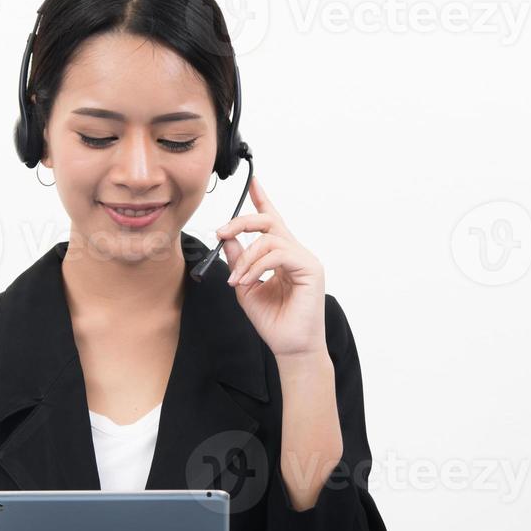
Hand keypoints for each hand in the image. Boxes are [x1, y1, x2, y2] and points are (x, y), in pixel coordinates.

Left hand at [215, 174, 326, 359]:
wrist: (290, 348)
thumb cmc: (273, 322)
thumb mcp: (246, 287)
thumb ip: (238, 261)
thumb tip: (227, 238)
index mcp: (282, 256)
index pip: (272, 221)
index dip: (262, 200)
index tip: (252, 182)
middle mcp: (295, 253)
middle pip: (269, 221)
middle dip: (241, 222)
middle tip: (220, 233)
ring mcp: (305, 259)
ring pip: (270, 238)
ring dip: (246, 257)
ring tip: (236, 280)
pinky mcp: (310, 269)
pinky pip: (278, 254)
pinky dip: (256, 266)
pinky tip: (246, 281)